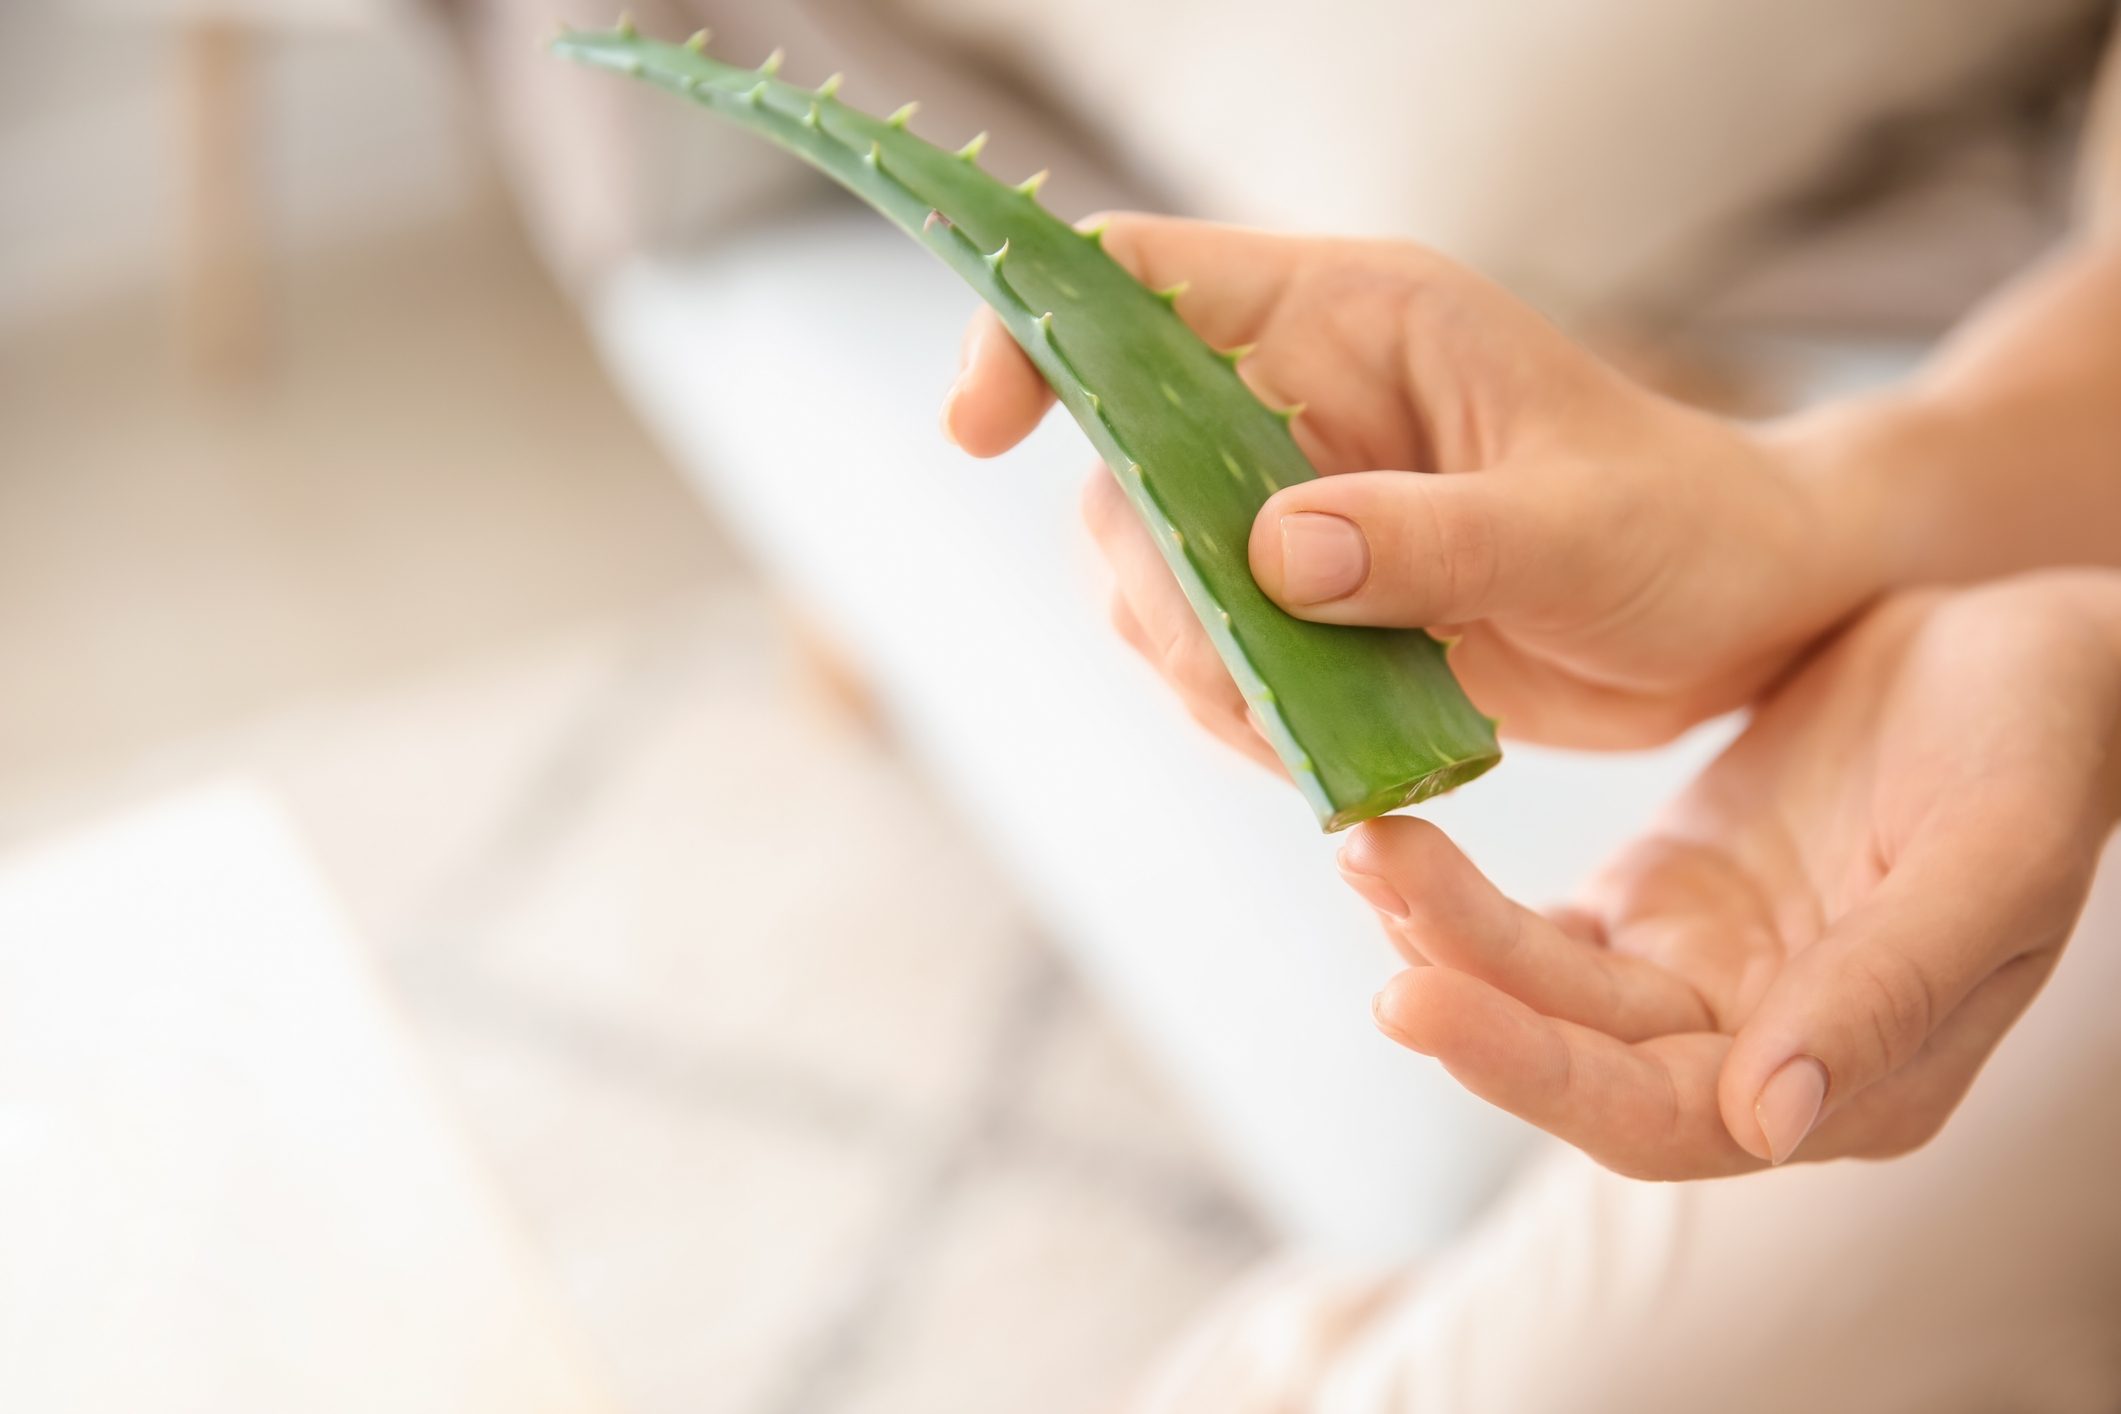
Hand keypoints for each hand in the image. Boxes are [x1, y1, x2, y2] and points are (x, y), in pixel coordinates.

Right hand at [942, 214, 1876, 749]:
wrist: (1748, 611)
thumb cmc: (1688, 530)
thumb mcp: (1576, 531)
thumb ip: (1428, 538)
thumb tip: (1269, 558)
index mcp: (1353, 320)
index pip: (1142, 283)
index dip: (1041, 333)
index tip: (981, 429)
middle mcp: (1299, 399)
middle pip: (1121, 464)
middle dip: (1153, 585)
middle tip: (1244, 678)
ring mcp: (1295, 502)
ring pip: (1151, 575)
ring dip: (1196, 666)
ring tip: (1307, 725)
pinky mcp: (1308, 599)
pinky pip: (1209, 651)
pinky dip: (1237, 711)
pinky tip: (1318, 747)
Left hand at [1345, 573, 2120, 1177]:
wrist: (2027, 651)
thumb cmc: (2041, 745)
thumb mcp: (1990, 856)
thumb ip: (1886, 993)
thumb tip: (1768, 1124)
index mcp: (1857, 1080)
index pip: (1666, 1119)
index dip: (1536, 1071)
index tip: (1418, 997)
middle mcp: (1762, 1053)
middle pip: (1581, 1063)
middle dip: (1467, 992)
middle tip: (1371, 886)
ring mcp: (1705, 980)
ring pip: (1548, 990)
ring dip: (1452, 929)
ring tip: (1368, 841)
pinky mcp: (1664, 908)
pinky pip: (1544, 929)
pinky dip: (1469, 901)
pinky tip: (1396, 854)